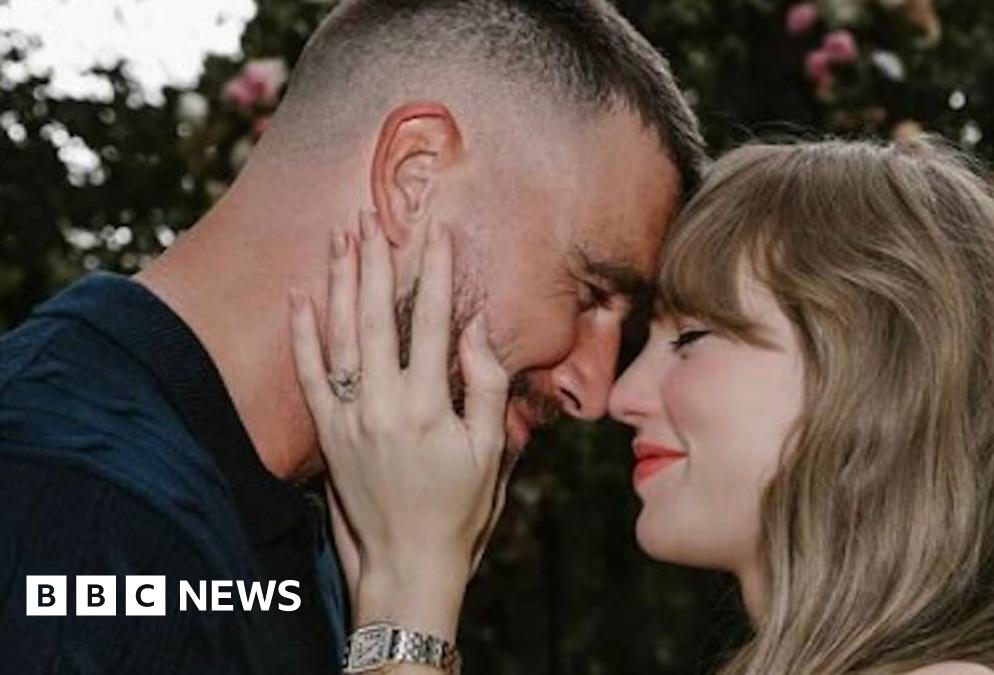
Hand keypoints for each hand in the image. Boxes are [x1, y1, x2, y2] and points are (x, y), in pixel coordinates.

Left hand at [289, 211, 508, 633]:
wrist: (407, 565)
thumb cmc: (459, 510)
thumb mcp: (489, 451)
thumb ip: (484, 385)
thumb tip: (475, 327)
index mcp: (429, 407)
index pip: (434, 323)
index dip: (436, 272)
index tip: (437, 231)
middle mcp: (382, 405)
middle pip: (377, 317)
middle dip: (375, 261)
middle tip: (372, 216)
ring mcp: (348, 418)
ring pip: (339, 335)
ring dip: (339, 281)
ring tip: (341, 236)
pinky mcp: (328, 434)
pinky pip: (307, 373)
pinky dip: (301, 332)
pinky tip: (300, 295)